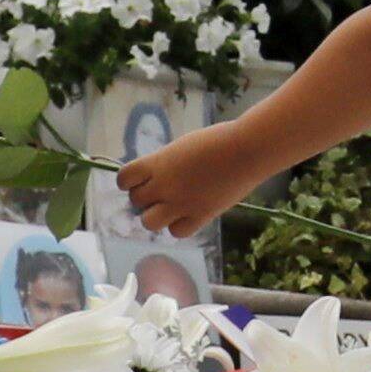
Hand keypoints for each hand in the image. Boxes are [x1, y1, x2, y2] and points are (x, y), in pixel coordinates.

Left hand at [118, 121, 260, 240]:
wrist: (246, 150)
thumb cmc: (218, 140)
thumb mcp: (182, 146)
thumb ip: (165, 163)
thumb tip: (156, 176)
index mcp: (158, 163)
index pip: (124, 178)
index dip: (130, 180)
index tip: (141, 178)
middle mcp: (164, 185)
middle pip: (136, 201)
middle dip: (146, 197)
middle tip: (162, 191)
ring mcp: (181, 204)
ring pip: (149, 222)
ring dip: (156, 215)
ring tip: (171, 207)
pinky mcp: (200, 216)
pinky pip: (177, 232)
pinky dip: (179, 226)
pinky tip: (188, 214)